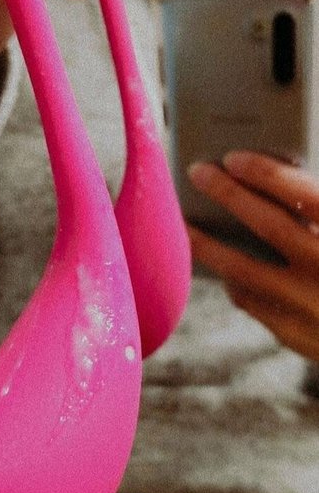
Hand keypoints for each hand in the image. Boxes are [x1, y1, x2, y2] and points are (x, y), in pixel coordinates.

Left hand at [188, 151, 318, 361]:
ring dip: (208, 243)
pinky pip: (250, 300)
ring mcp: (311, 308)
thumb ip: (317, 213)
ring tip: (186, 223)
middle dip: (229, 194)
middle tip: (198, 171)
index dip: (268, 174)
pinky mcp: (295, 335)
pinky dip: (234, 278)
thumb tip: (274, 180)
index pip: (307, 197)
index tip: (234, 157)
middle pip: (269, 226)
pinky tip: (224, 264)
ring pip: (244, 270)